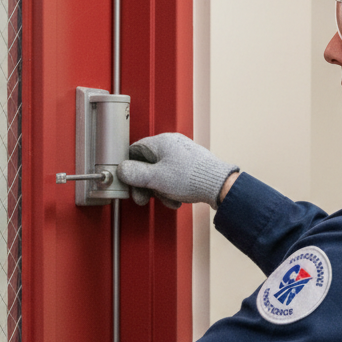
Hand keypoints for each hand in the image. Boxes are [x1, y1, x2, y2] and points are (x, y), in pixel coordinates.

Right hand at [117, 133, 237, 207]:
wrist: (220, 185)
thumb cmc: (191, 178)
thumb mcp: (156, 178)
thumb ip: (135, 174)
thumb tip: (121, 169)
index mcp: (160, 142)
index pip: (134, 152)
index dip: (130, 171)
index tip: (130, 185)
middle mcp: (171, 144)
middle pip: (147, 165)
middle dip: (146, 185)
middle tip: (145, 198)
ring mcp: (182, 154)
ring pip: (161, 173)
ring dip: (160, 190)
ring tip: (168, 199)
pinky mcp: (191, 165)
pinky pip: (174, 177)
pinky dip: (172, 189)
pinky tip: (177, 199)